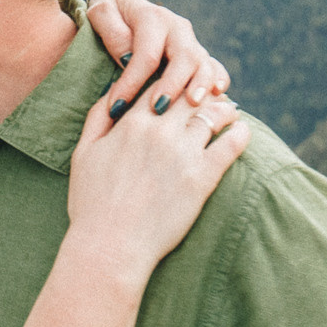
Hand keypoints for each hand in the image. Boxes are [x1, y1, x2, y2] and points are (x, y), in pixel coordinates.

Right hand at [65, 87, 247, 288]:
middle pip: (191, 95)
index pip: (160, 84)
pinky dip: (240, 132)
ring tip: (229, 110)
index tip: (182, 84)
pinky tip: (242, 130)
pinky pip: (232, 144)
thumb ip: (98, 117)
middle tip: (212, 92)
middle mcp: (160, 132)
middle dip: (202, 90)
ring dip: (225, 108)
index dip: (173, 81)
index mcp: (132, 123)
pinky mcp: (203, 178)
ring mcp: (184, 154)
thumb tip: (116, 90)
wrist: (110, 245)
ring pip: (215, 114)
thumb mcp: (83, 153)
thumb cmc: (91, 203)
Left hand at [85, 0, 230, 119]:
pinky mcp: (199, 55)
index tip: (116, 107)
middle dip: (173, 84)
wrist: (125, 8)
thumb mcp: (101, 12)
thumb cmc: (110, 15)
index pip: (146, 54)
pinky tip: (218, 95)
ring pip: (204, 62)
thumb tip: (127, 58)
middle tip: (159, 108)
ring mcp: (191, 41)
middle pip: (184, 56)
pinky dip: (219, 79)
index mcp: (152, 17)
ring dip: (201, 84)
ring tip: (192, 104)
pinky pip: (215, 66)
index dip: (131, 82)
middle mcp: (177, 28)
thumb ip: (110, 30)